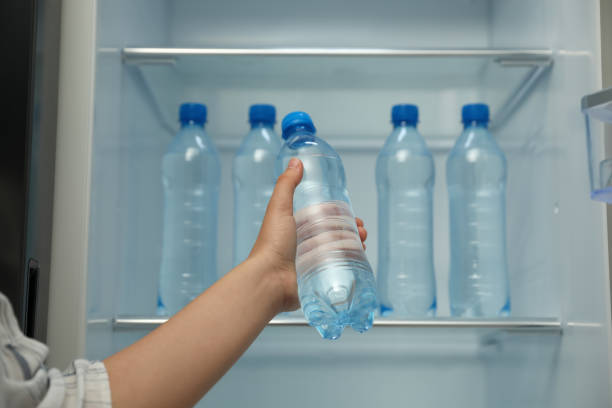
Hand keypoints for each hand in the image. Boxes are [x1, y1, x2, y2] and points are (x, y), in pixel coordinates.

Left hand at [248, 158, 368, 312]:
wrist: (270, 279)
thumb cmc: (271, 244)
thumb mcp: (279, 208)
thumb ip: (286, 185)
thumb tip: (296, 162)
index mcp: (297, 228)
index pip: (325, 218)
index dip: (341, 215)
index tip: (354, 214)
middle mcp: (306, 245)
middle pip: (336, 234)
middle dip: (352, 230)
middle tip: (361, 229)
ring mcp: (313, 262)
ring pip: (341, 250)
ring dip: (356, 244)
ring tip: (362, 240)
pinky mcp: (319, 277)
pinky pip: (339, 269)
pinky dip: (352, 262)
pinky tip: (360, 256)